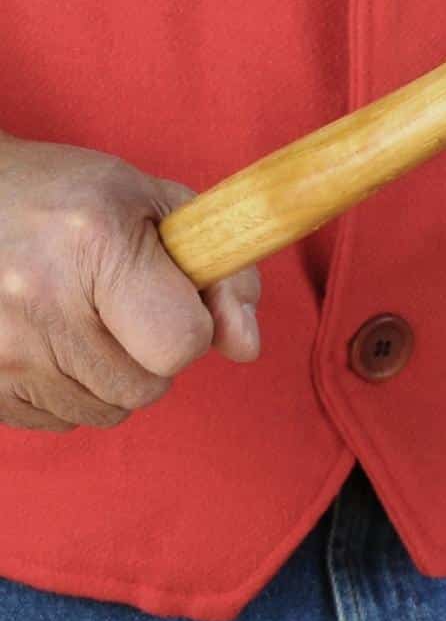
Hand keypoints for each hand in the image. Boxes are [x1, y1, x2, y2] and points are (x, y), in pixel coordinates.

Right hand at [0, 134, 259, 431]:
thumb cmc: (64, 199)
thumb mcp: (152, 207)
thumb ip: (219, 273)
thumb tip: (247, 346)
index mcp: (94, 242)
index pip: (182, 342)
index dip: (190, 325)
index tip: (167, 297)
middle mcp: (38, 299)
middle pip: (146, 387)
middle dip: (148, 354)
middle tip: (113, 305)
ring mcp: (1, 350)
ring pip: (105, 411)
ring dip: (107, 376)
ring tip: (75, 318)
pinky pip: (58, 421)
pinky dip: (64, 390)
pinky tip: (44, 339)